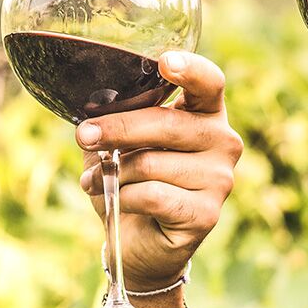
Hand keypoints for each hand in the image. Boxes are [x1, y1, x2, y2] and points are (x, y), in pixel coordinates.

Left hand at [75, 52, 242, 290]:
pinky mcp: (207, 214)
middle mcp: (223, 142)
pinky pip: (151, 196)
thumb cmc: (131, 182)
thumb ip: (116, 119)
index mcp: (206, 114)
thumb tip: (93, 104)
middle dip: (117, 129)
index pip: (209, 83)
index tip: (164, 63)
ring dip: (111, 173)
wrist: (139, 244)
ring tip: (94, 180)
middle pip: (168, 124)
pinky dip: (121, 198)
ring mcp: (220, 179)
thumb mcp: (121, 143)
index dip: (189, 70)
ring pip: (151, 163)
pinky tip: (113, 201)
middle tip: (84, 135)